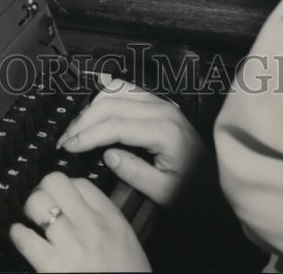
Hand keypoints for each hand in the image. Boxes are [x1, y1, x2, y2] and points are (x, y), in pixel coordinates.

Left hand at [9, 171, 150, 271]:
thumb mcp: (125, 242)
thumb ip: (106, 222)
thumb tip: (82, 209)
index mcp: (110, 219)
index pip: (81, 183)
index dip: (66, 186)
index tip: (61, 195)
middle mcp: (89, 225)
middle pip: (55, 182)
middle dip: (44, 189)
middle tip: (41, 202)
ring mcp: (70, 244)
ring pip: (37, 203)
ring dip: (29, 208)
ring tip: (30, 218)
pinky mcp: (52, 266)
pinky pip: (25, 238)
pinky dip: (18, 234)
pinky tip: (20, 236)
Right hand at [56, 76, 204, 205]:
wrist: (217, 181)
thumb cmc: (193, 191)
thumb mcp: (164, 192)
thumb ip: (134, 172)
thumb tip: (107, 155)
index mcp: (164, 130)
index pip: (115, 124)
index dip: (88, 135)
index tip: (68, 147)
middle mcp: (161, 109)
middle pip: (111, 104)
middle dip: (83, 121)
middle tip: (65, 140)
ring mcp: (160, 102)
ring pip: (116, 92)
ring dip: (92, 108)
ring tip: (76, 130)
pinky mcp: (158, 103)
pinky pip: (125, 90)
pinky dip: (105, 98)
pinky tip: (94, 112)